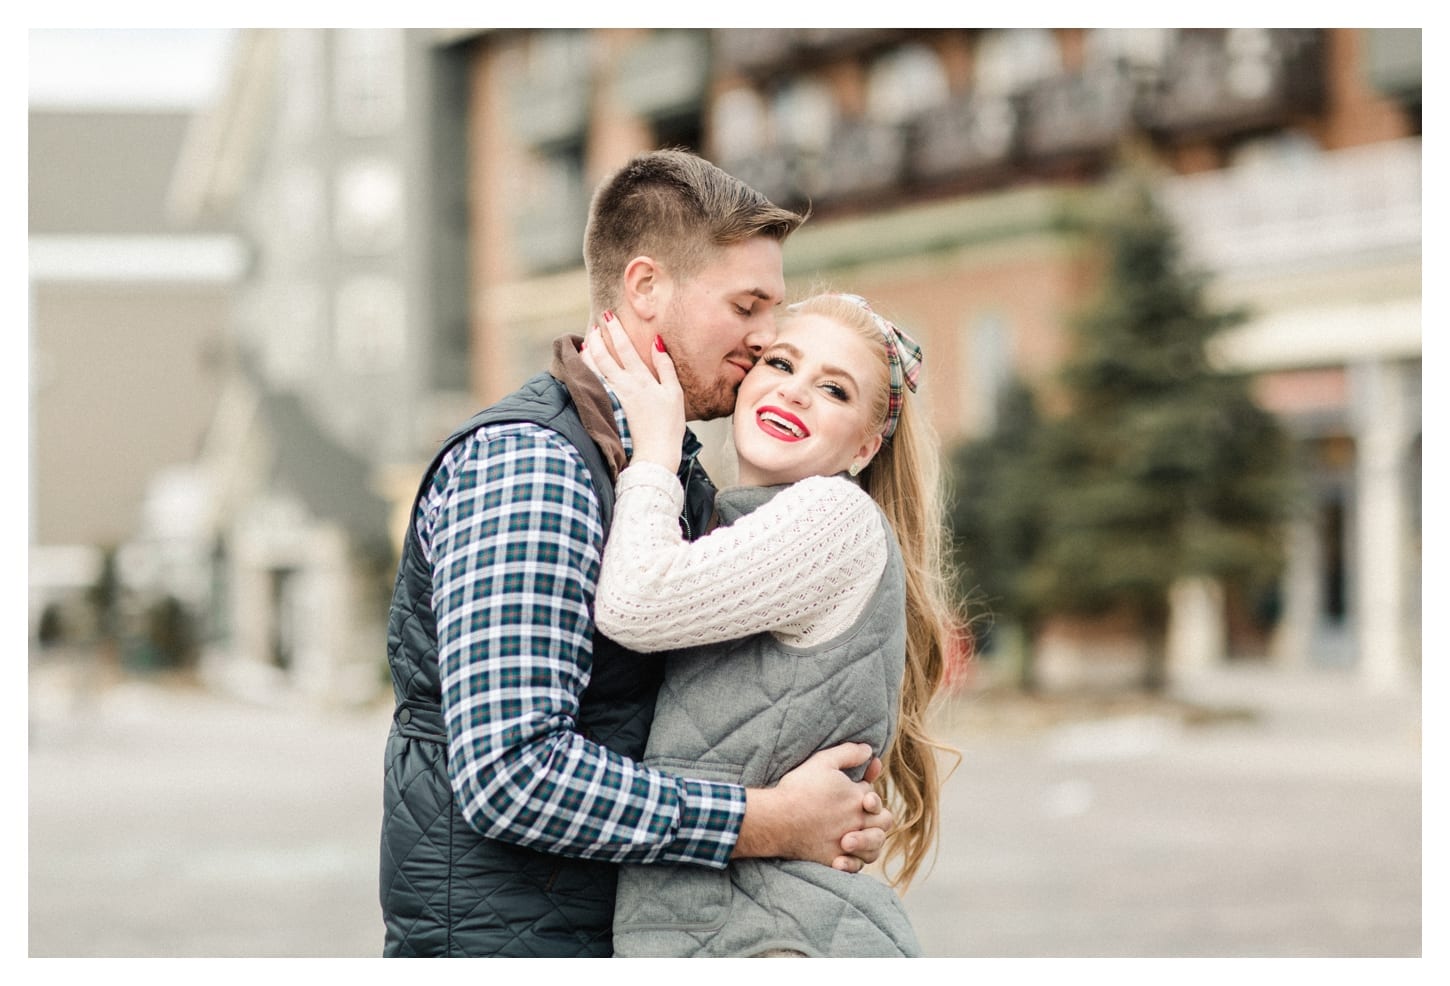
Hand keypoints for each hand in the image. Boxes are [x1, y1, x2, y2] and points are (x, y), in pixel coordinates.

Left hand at [582, 311, 684, 473]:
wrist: (655, 452)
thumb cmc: (669, 424)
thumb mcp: (674, 393)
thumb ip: (665, 366)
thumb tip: (657, 342)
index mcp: (641, 379)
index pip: (624, 347)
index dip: (615, 329)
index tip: (608, 315)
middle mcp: (624, 385)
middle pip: (603, 355)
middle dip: (598, 337)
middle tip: (596, 324)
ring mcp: (614, 397)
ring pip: (594, 369)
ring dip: (589, 352)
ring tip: (587, 341)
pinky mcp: (609, 408)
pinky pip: (594, 384)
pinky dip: (587, 371)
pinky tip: (585, 366)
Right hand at [734, 743, 895, 872]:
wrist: (777, 818)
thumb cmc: (799, 788)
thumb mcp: (824, 761)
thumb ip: (849, 753)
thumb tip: (869, 750)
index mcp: (859, 798)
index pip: (875, 798)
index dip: (868, 794)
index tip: (855, 792)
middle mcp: (858, 822)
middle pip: (884, 823)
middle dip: (877, 817)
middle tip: (860, 814)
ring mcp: (848, 844)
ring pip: (874, 848)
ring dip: (869, 841)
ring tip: (853, 835)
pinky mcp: (834, 859)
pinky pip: (855, 866)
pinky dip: (852, 862)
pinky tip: (842, 852)